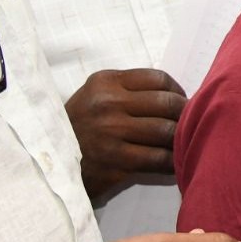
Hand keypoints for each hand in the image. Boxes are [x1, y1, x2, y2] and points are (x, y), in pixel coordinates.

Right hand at [67, 68, 186, 200]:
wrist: (50, 162)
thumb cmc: (78, 127)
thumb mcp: (94, 96)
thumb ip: (127, 90)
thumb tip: (173, 94)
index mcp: (105, 82)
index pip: (158, 79)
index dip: (177, 90)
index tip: (182, 100)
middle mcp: (108, 104)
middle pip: (167, 104)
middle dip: (185, 114)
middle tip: (189, 122)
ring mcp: (111, 133)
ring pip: (166, 131)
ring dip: (181, 138)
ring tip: (184, 142)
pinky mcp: (116, 161)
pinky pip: (158, 159)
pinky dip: (173, 162)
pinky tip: (177, 163)